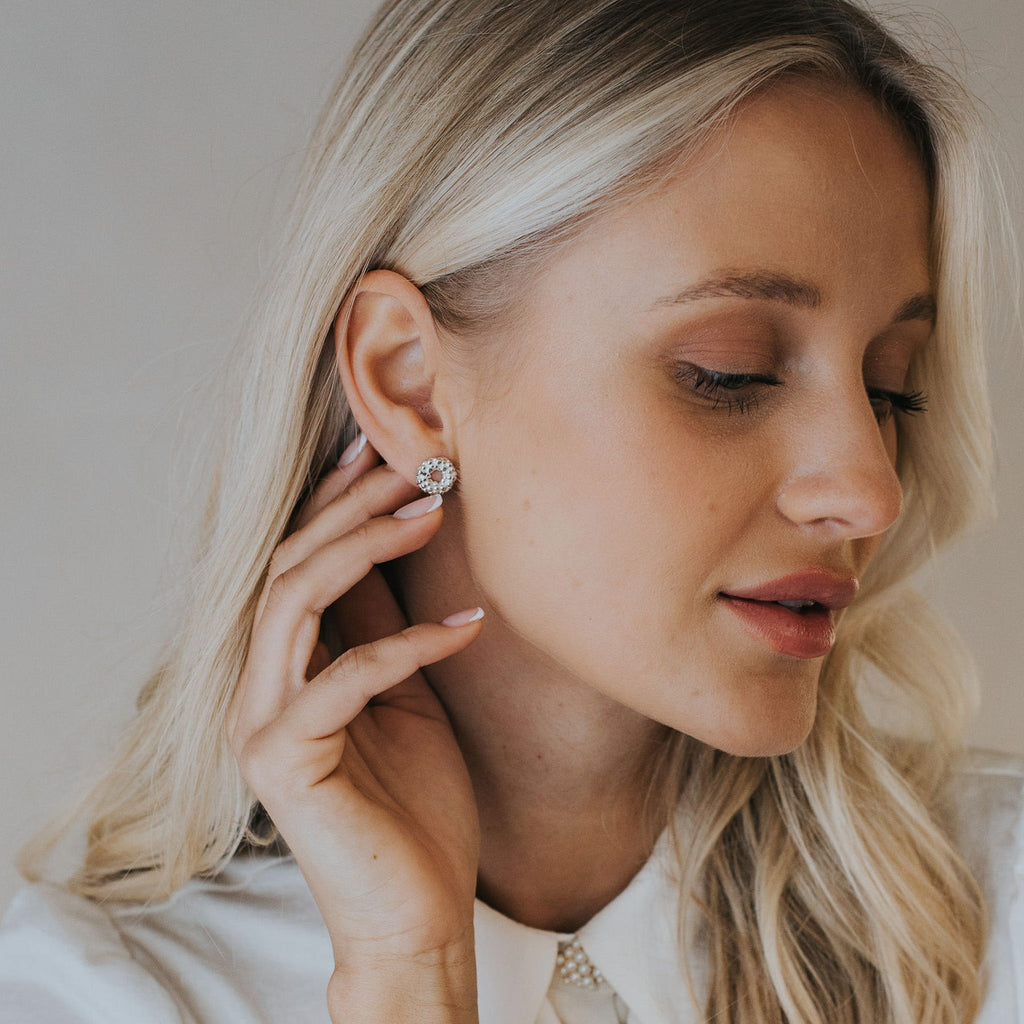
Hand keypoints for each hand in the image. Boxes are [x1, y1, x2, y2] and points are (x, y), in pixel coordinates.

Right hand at [227, 439, 482, 972]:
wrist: (414, 911)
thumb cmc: (417, 804)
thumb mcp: (403, 694)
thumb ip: (380, 627)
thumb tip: (392, 545)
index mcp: (282, 670)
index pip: (297, 563)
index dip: (335, 502)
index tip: (383, 450)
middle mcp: (256, 688)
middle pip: (289, 567)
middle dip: (353, 507)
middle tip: (418, 465)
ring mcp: (258, 723)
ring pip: (294, 601)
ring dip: (365, 547)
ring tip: (431, 511)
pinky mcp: (282, 760)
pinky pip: (345, 676)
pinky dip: (409, 643)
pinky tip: (468, 627)